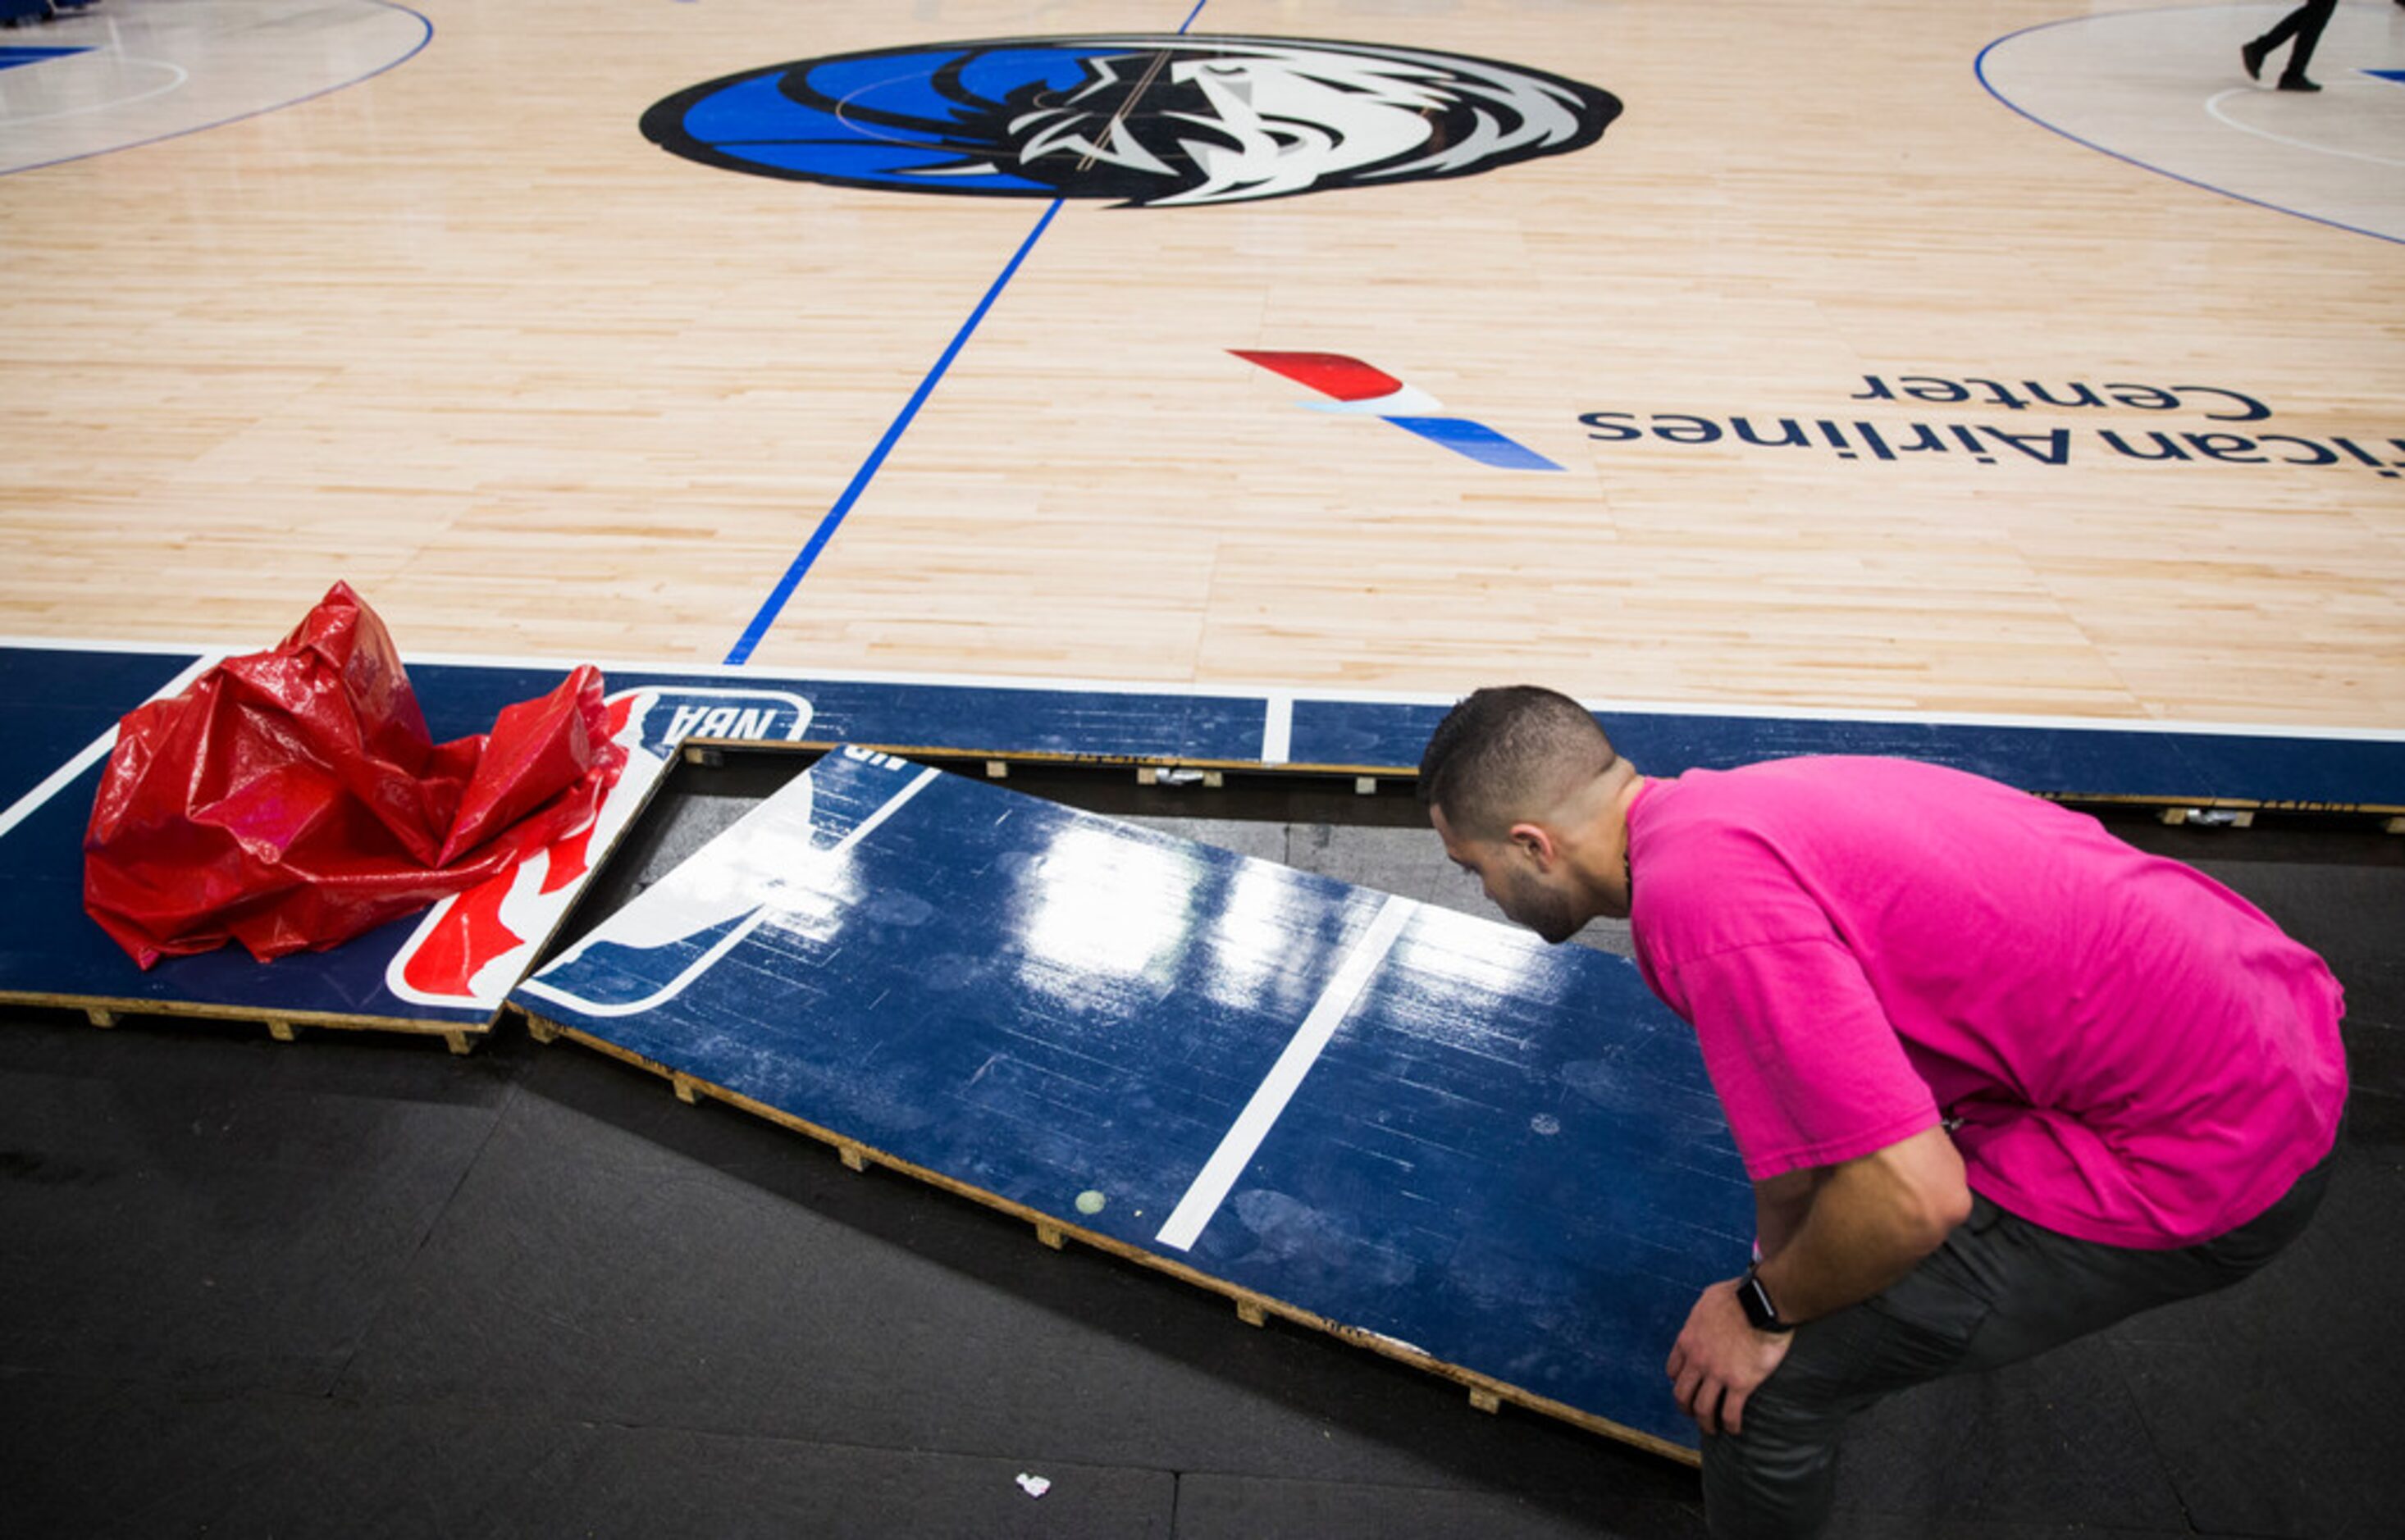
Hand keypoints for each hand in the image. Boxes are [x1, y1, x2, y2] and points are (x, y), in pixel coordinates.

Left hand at [1665, 1278, 1793, 1436]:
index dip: (1679, 1381)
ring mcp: (1717, 1374)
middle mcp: (1698, 1360)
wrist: (1762, 1303)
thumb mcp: (1708, 1298)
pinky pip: (1730, 1413)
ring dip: (1705, 1423)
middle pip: (1682, 1394)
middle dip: (1686, 1408)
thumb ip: (1703, 1312)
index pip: (1673, 1369)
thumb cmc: (1739, 1295)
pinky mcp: (1740, 1384)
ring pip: (1703, 1409)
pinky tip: (1735, 1429)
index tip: (1687, 1387)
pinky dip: (1731, 1425)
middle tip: (1694, 1414)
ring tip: (1712, 1429)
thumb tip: (1707, 1311)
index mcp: (1688, 1340)